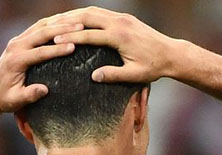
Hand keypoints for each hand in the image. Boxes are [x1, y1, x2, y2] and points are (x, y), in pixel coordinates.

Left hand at [0, 18, 83, 113]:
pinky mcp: (20, 40)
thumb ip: (29, 95)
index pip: (40, 52)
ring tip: (77, 23)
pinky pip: (37, 27)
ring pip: (40, 26)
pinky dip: (52, 24)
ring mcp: (17, 41)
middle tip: (80, 27)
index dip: (57, 49)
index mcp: (16, 60)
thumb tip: (44, 90)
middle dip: (62, 29)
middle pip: (42, 33)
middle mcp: (16, 46)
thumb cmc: (5, 98)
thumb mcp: (15, 101)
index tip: (73, 47)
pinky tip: (65, 23)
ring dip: (59, 23)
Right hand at [51, 7, 178, 83]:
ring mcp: (123, 18)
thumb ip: (114, 75)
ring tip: (57, 21)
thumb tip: (94, 77)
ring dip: (74, 15)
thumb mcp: (135, 75)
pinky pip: (100, 13)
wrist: (172, 54)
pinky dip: (85, 15)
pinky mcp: (125, 18)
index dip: (70, 37)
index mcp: (120, 37)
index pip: (89, 35)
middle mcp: (120, 23)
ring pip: (93, 11)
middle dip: (67, 21)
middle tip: (49, 26)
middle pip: (87, 16)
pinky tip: (75, 21)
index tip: (54, 40)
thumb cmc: (154, 68)